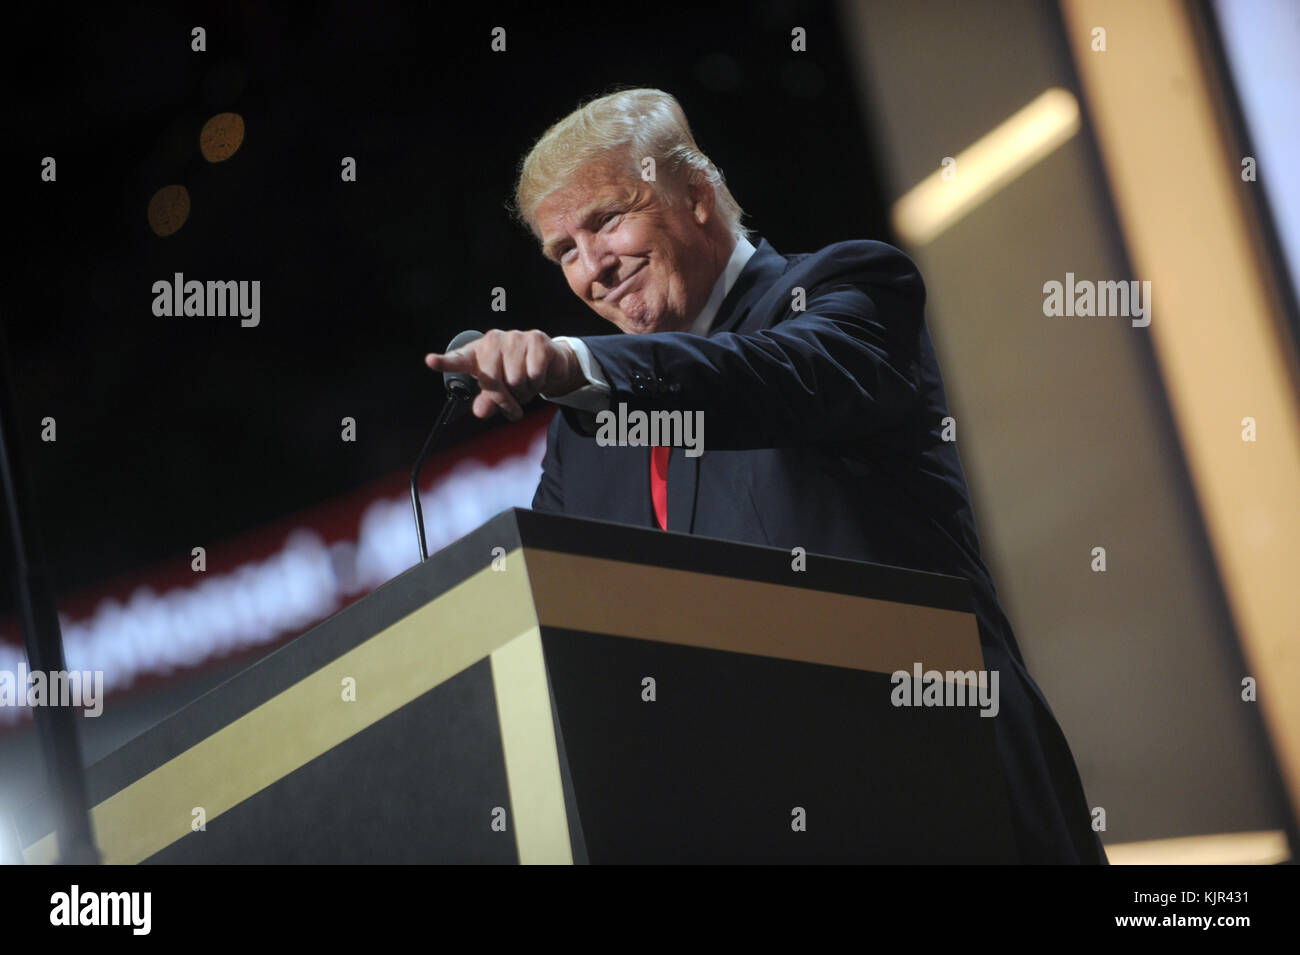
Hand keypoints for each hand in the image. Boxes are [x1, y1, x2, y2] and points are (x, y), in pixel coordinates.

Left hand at [424, 329, 584, 420]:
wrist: (549, 362)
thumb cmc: (517, 375)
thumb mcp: (499, 392)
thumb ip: (487, 402)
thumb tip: (480, 411)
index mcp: (477, 354)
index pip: (458, 359)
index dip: (444, 362)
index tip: (431, 361)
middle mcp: (493, 342)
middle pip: (493, 381)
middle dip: (505, 398)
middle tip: (514, 401)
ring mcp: (514, 338)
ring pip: (516, 380)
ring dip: (524, 390)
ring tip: (526, 383)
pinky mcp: (535, 339)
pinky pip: (534, 374)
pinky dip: (538, 383)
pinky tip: (538, 375)